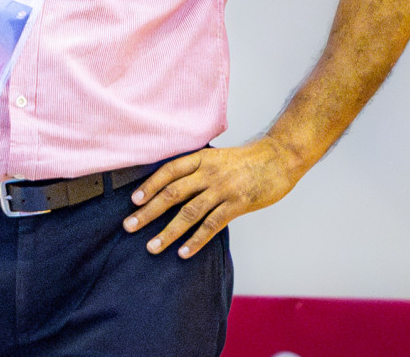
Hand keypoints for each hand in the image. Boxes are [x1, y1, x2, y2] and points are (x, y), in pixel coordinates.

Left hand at [122, 139, 300, 258]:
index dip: (150, 185)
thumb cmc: (247, 160)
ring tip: (152, 246)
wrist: (279, 158)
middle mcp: (208, 173)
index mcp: (201, 159)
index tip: (134, 201)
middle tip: (129, 226)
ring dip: (168, 232)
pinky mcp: (237, 204)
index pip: (168, 171)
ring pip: (189, 213)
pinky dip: (196, 240)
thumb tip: (173, 187)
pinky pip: (212, 225)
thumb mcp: (217, 158)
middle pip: (172, 193)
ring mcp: (222, 189)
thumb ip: (197, 171)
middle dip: (148, 211)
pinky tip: (183, 252)